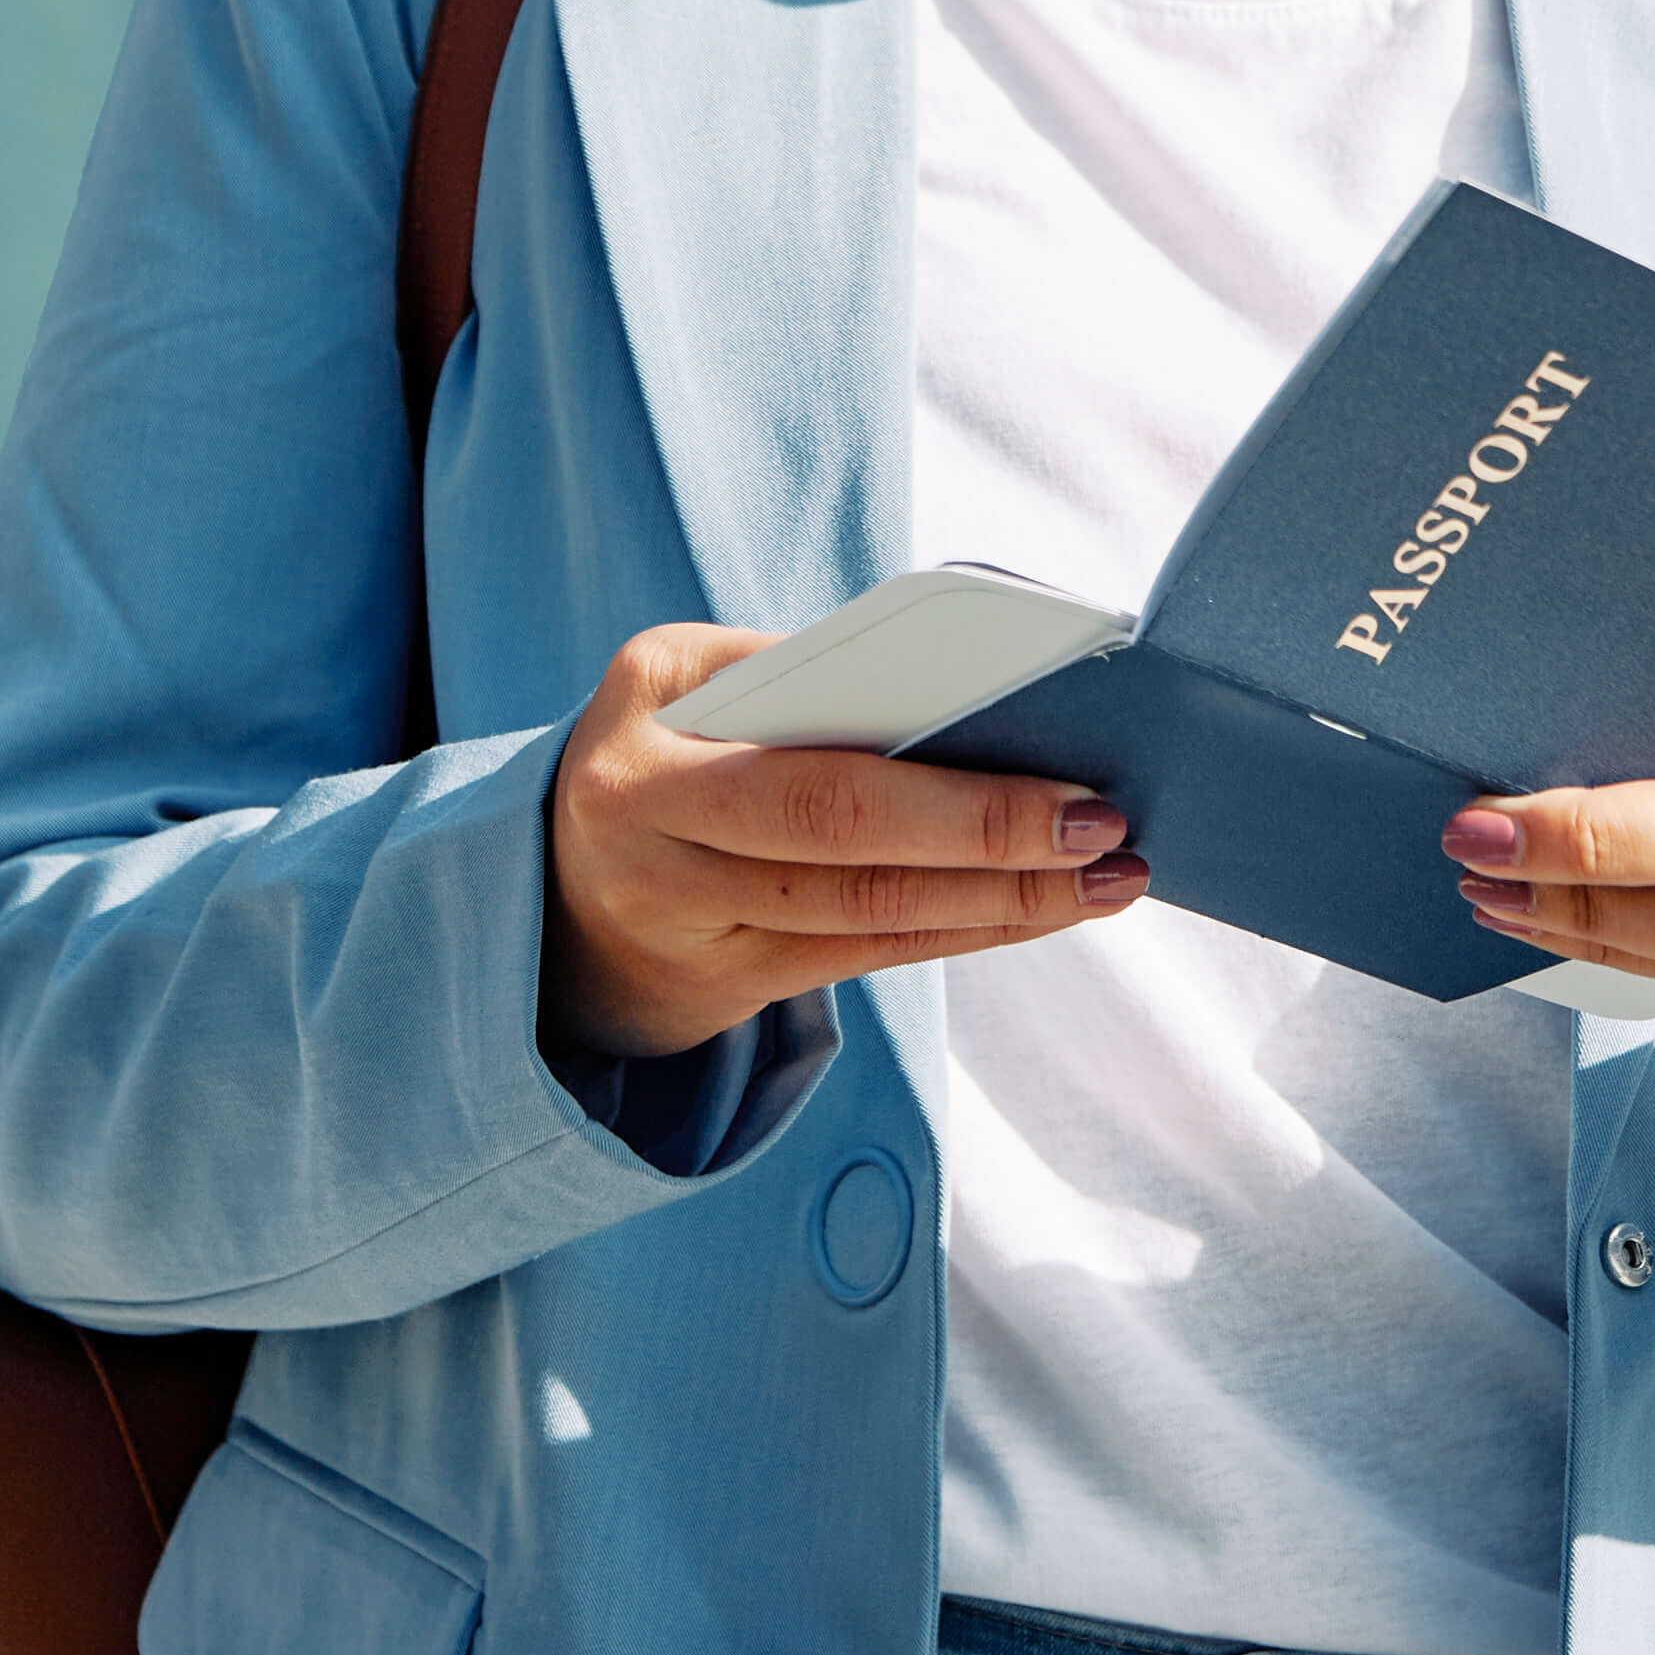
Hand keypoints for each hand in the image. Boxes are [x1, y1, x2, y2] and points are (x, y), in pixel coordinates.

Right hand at [540, 622, 1151, 1062]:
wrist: (543, 887)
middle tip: (1109, 831)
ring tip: (1111, 878)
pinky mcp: (737, 984)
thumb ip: (785, 670)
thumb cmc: (648, 743)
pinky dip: (966, 931)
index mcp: (645, 762)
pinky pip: (871, 956)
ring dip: (1008, 905)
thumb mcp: (672, 678)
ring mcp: (698, 933)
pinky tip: (1044, 907)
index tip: (1058, 773)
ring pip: (876, 925)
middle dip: (996, 850)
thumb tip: (945, 684)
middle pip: (855, 863)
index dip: (947, 794)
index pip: (817, 783)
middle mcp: (663, 856)